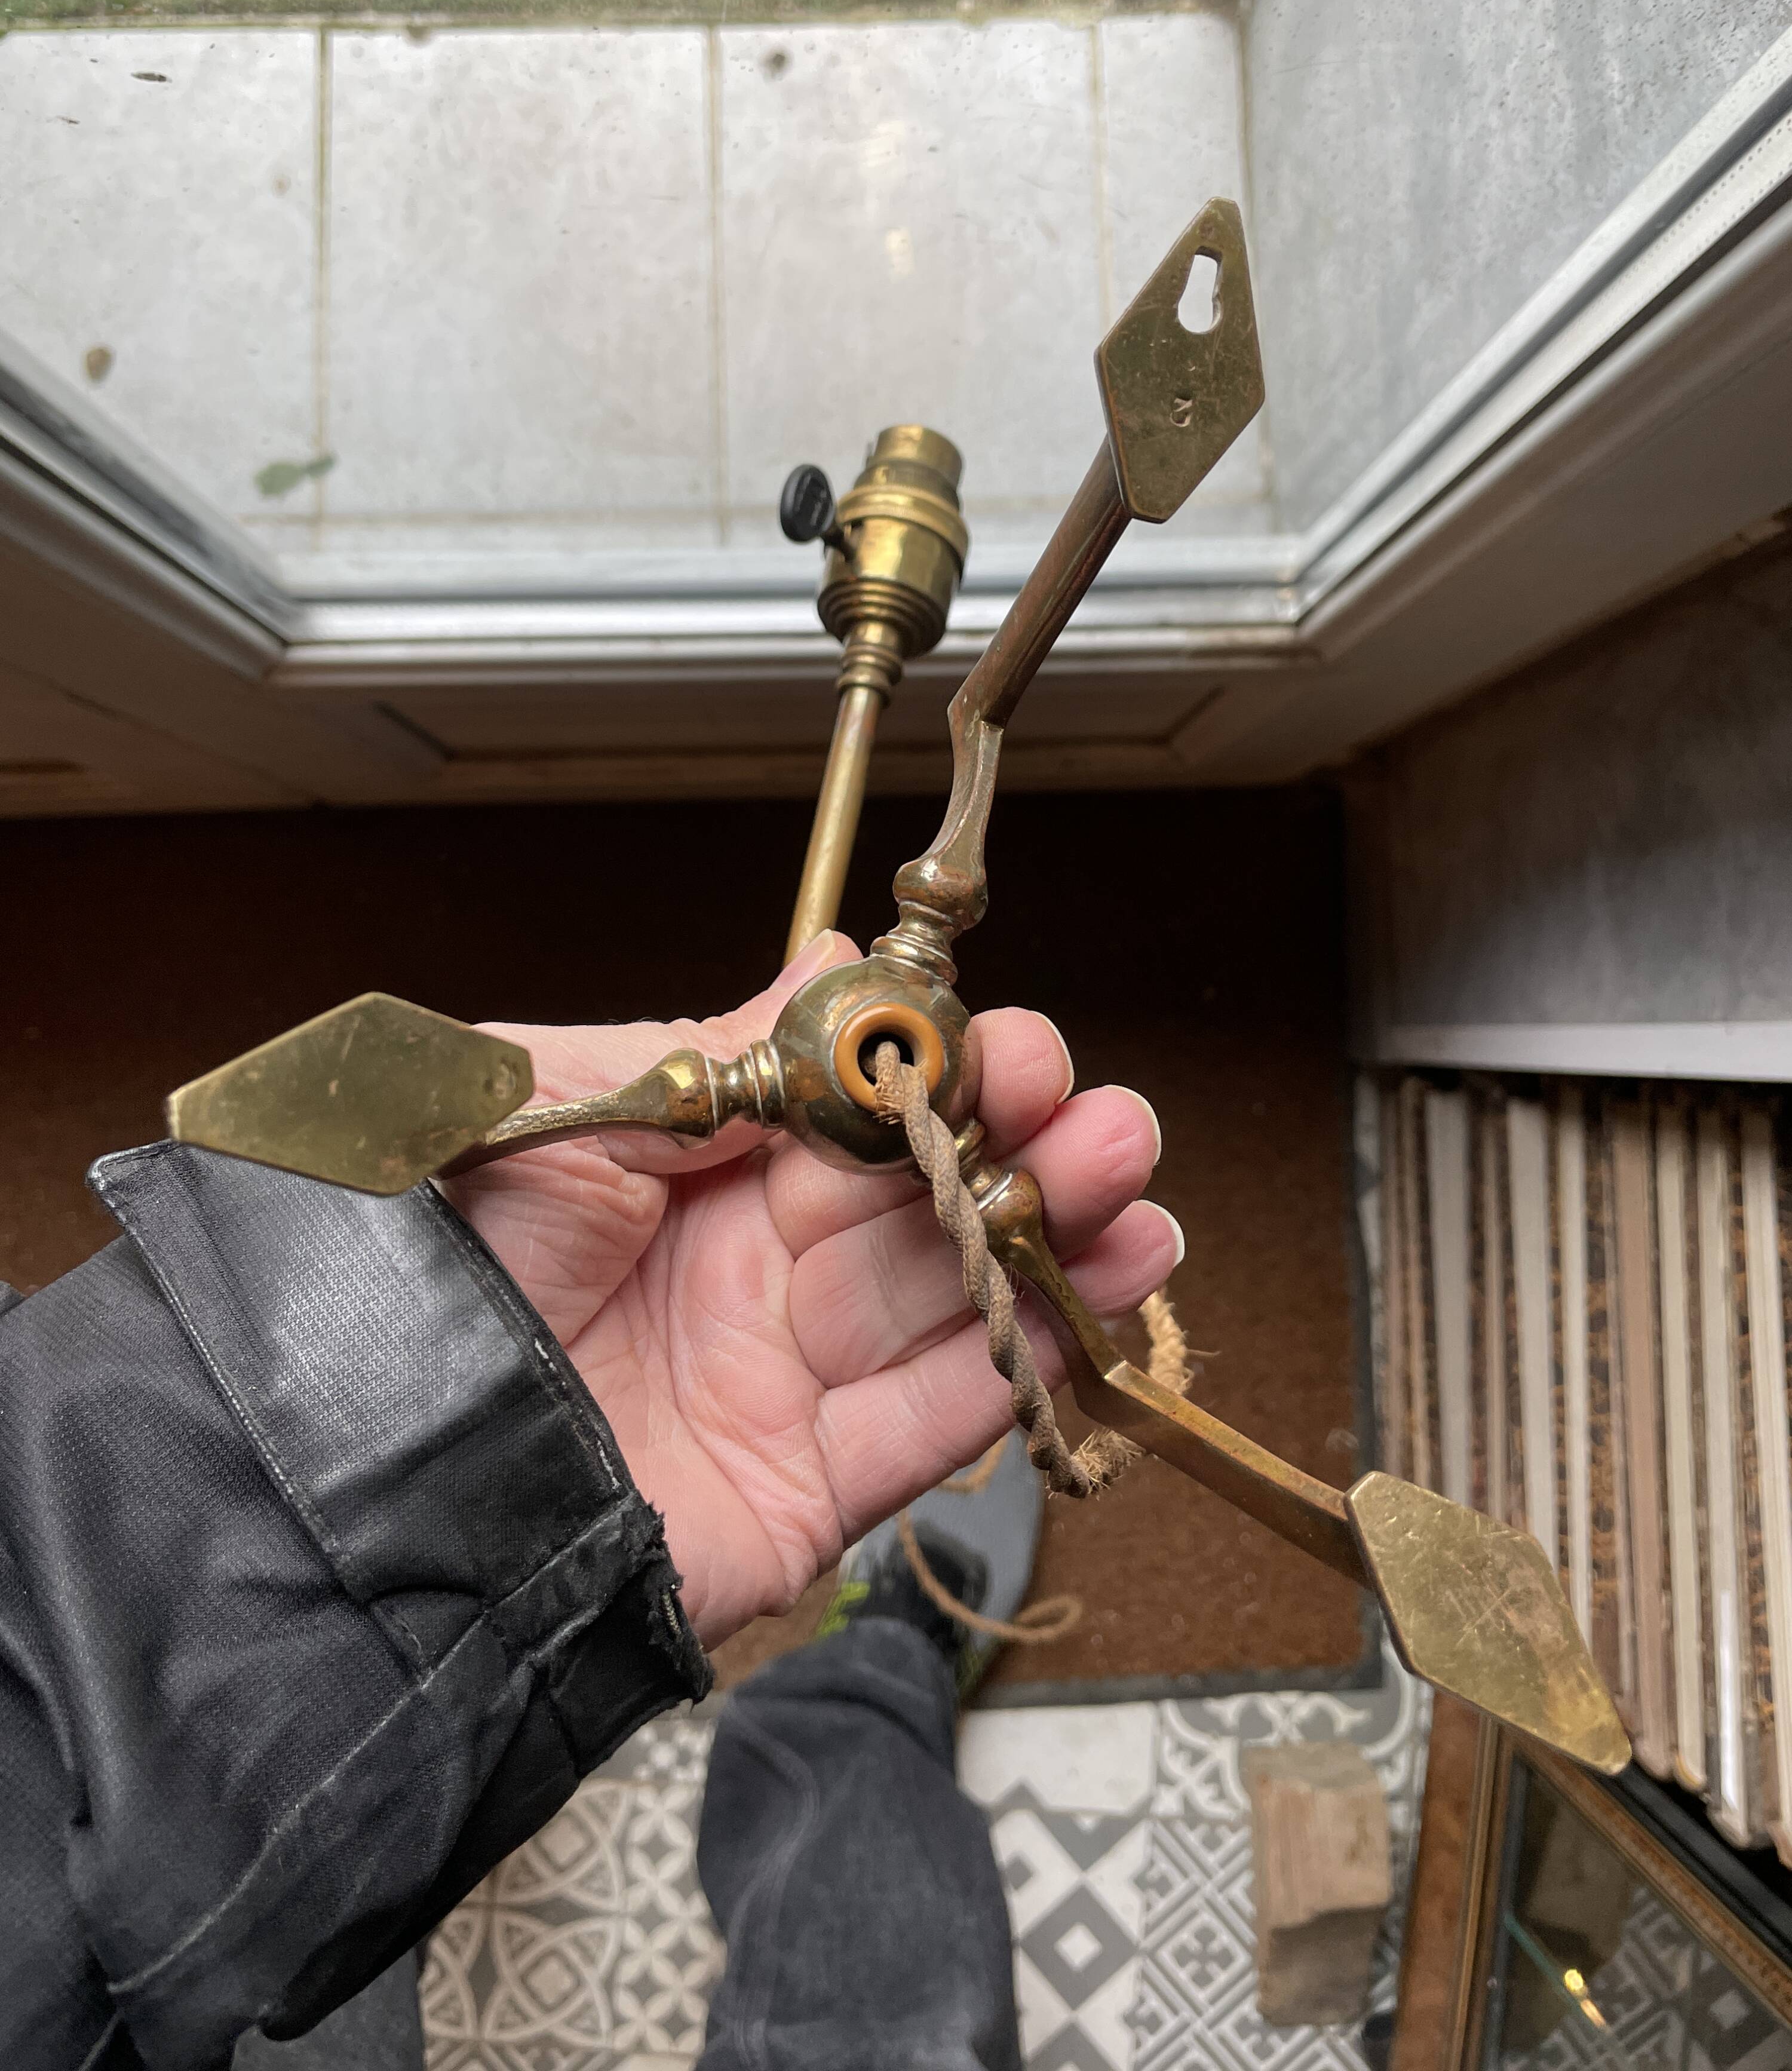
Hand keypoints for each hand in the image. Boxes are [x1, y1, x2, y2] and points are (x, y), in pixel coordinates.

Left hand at [442, 932, 1178, 1647]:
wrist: (370, 1474)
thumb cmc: (431, 1273)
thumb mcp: (544, 1115)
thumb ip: (698, 1045)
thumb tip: (825, 957)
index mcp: (692, 1176)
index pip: (853, 1115)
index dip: (941, 1074)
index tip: (1007, 1038)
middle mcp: (751, 1272)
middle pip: (924, 1201)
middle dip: (1026, 1144)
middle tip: (1096, 1109)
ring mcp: (786, 1382)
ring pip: (953, 1298)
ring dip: (1056, 1239)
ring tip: (1134, 1184)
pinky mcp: (810, 1490)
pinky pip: (937, 1422)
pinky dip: (1027, 1365)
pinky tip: (1103, 1300)